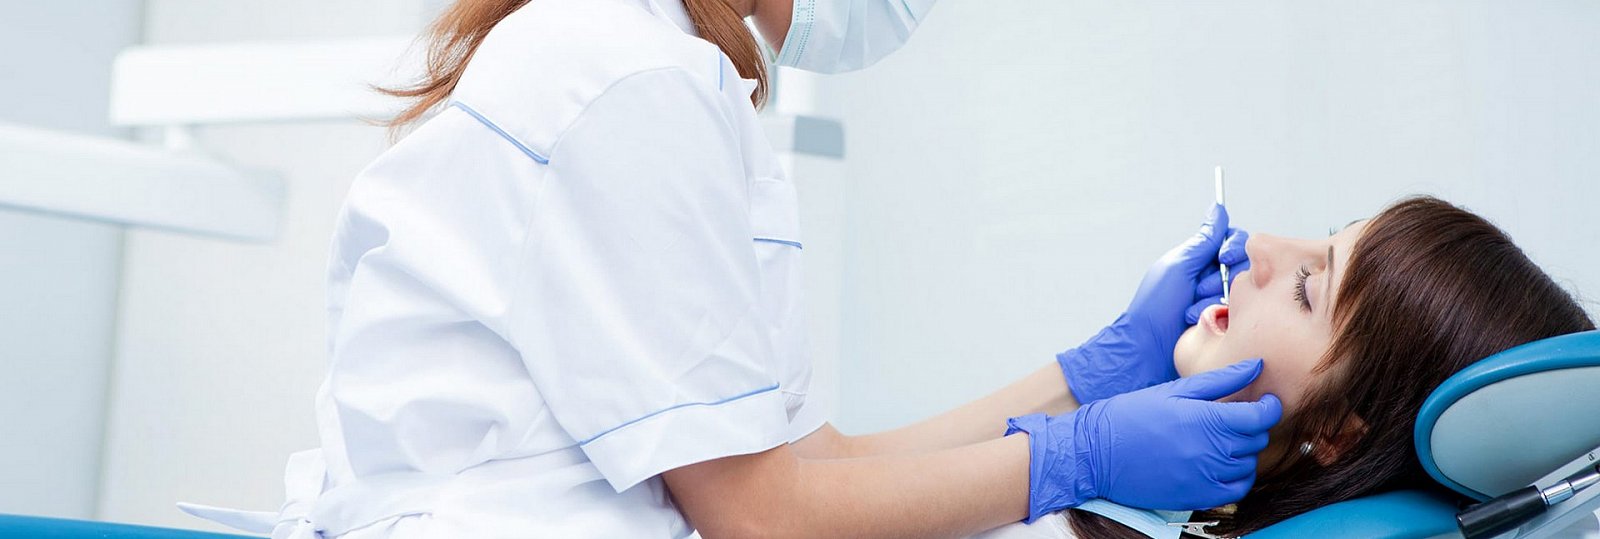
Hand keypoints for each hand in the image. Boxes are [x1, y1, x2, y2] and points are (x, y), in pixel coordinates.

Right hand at [1007, 359, 1281, 520]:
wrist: (1097, 452)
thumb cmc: (1132, 415)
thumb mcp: (1175, 391)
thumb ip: (1221, 380)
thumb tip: (1256, 365)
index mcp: (1207, 420)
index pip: (1261, 416)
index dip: (1269, 406)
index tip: (1264, 401)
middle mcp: (1211, 451)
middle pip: (1256, 439)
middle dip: (1251, 426)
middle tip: (1232, 417)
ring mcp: (1205, 477)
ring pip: (1248, 465)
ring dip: (1242, 451)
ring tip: (1220, 440)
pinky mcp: (1197, 496)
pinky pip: (1236, 490)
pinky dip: (1235, 477)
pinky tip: (1218, 463)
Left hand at [1057, 204, 1249, 403]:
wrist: (1149, 347)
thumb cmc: (1155, 306)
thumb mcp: (1179, 265)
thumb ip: (1205, 239)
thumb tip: (1218, 208)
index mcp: (1202, 262)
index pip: (1235, 241)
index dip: (1234, 247)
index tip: (1223, 257)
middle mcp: (1215, 280)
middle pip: (1243, 265)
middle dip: (1218, 278)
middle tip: (1196, 289)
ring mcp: (1222, 302)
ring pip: (1243, 289)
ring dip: (1213, 298)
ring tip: (1191, 311)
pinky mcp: (1226, 324)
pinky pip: (1239, 312)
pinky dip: (1216, 315)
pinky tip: (1198, 322)